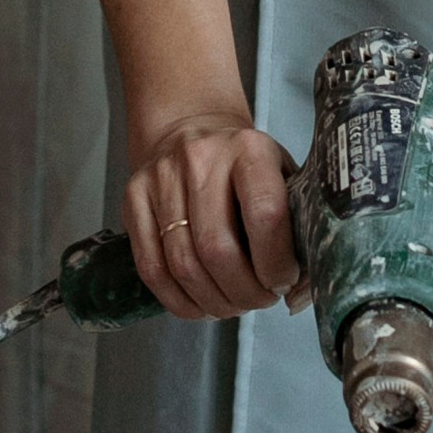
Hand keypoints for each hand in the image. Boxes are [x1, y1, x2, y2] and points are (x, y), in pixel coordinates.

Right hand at [127, 109, 300, 322]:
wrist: (191, 127)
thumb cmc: (246, 164)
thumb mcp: (282, 174)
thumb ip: (296, 223)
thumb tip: (299, 289)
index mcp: (250, 149)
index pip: (265, 215)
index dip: (276, 264)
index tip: (283, 281)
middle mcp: (200, 158)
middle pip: (217, 249)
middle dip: (244, 292)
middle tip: (259, 300)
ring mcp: (160, 177)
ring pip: (182, 265)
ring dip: (213, 301)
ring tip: (233, 305)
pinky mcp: (132, 198)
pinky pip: (151, 268)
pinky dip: (179, 301)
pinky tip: (201, 304)